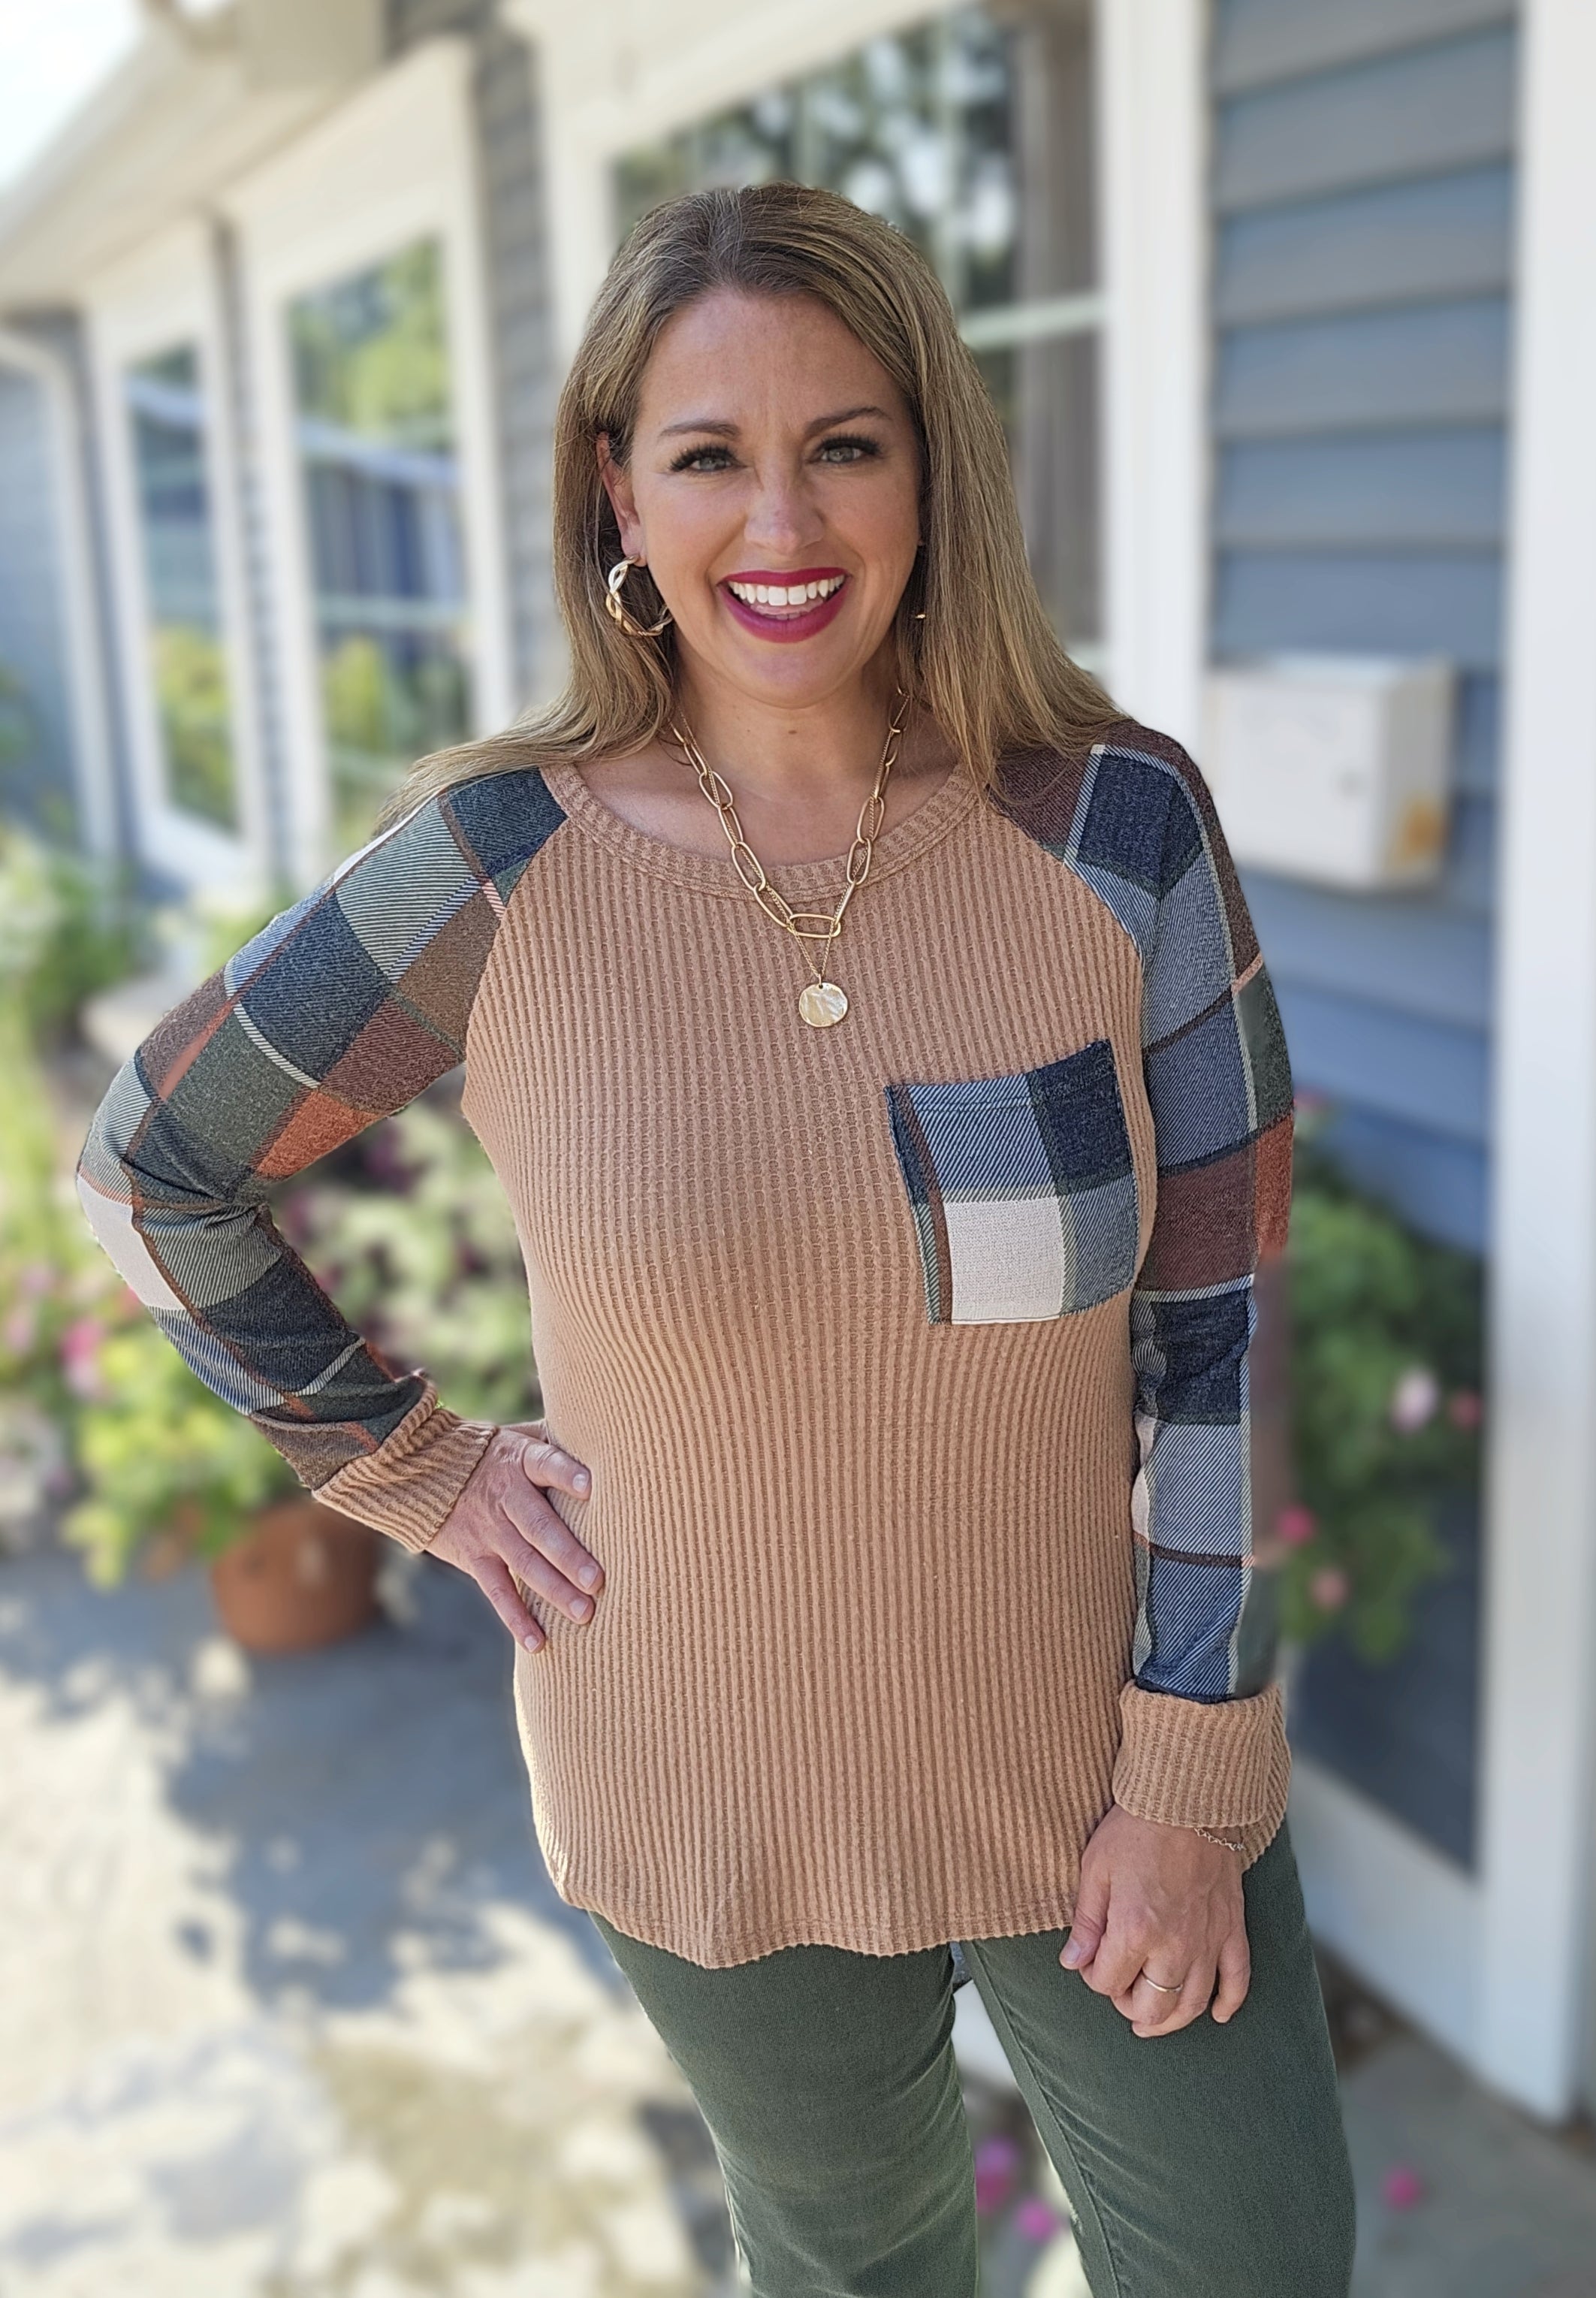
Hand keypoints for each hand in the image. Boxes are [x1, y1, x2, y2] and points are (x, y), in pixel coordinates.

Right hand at [428, 1419, 601, 1651]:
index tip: (591, 1487)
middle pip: (540, 1527)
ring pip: (524, 1563)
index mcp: (522, 1461)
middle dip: (569, 1556)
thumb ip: (558, 1439)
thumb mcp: (521, 1436)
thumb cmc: (493, 1452)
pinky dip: (517, 1618)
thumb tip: (609, 1432)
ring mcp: (489, 1530)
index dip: (567, 1475)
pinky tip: (540, 1641)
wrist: (425, 1469)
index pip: (547, 1465)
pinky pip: (497, 1591)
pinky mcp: (474, 1556)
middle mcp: (506, 1496)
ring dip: (554, 1591)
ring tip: (585, 1613)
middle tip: (599, 1581)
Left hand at [1058, 1802, 1248, 2037]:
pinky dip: (1229, 2003)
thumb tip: (1073, 1963)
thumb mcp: (1095, 1869)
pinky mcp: (1232, 1927)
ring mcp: (1208, 1940)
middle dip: (1128, 2007)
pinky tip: (1218, 2014)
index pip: (1107, 1982)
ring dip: (1171, 2021)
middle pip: (1152, 2006)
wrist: (1188, 1797)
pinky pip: (1237, 1979)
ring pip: (1192, 2004)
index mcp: (1135, 1931)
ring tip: (1152, 2022)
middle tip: (1118, 1993)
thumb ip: (1086, 1922)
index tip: (1089, 1959)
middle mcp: (1175, 1946)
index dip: (1093, 1976)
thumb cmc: (1135, 1828)